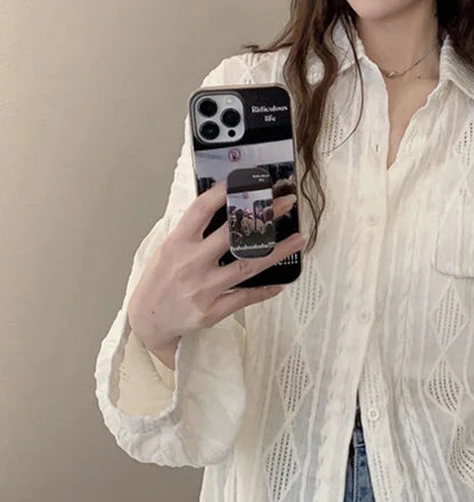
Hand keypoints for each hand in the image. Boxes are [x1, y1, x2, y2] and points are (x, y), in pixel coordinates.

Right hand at [127, 182, 302, 367]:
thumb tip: (223, 210)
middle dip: (263, 217)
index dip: (225, 193)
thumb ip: (193, 232)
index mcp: (177, 243)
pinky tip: (282, 282)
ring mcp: (204, 288)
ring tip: (297, 240)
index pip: (202, 211)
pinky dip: (265, 289)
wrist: (148, 320)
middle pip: (233, 236)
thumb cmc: (160, 281)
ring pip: (247, 267)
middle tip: (285, 203)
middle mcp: (192, 263)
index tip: (247, 181)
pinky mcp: (213, 310)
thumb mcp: (168, 250)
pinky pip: (245, 297)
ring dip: (276, 252)